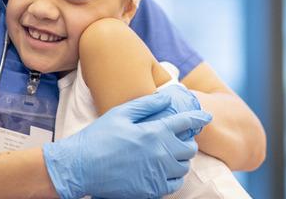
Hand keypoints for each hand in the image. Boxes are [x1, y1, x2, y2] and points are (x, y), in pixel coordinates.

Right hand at [43, 92, 211, 198]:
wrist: (79, 167)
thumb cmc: (99, 137)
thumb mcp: (121, 113)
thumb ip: (148, 104)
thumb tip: (168, 96)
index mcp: (155, 132)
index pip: (186, 123)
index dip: (199, 118)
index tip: (206, 117)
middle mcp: (160, 154)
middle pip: (189, 148)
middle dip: (187, 141)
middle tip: (178, 138)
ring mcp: (157, 174)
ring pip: (184, 167)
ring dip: (181, 159)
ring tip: (170, 154)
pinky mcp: (150, 190)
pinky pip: (174, 185)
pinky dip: (174, 177)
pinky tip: (164, 170)